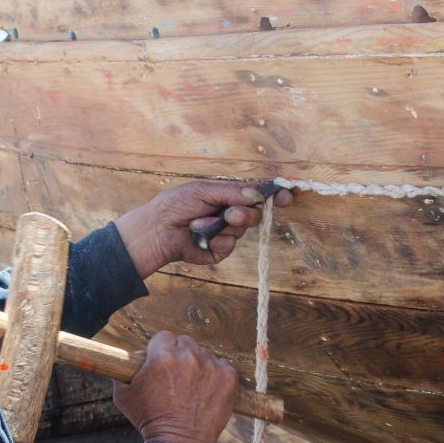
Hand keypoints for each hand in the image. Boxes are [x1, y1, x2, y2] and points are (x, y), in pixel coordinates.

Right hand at [113, 331, 237, 442]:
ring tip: (193, 386)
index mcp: (162, 357)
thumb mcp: (123, 395)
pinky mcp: (228, 378)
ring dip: (199, 364)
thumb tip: (129, 359)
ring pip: (204, 353)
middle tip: (177, 375)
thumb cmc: (149, 420)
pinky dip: (218, 374)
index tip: (161, 360)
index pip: (163, 337)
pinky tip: (208, 388)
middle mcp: (188, 357)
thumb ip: (123, 371)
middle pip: (185, 342)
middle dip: (180, 355)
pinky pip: (224, 365)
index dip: (161, 348)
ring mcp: (211, 367)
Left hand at [114, 181, 294, 277]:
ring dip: (223, 227)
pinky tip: (200, 238)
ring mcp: (225, 233)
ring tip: (200, 223)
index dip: (273, 196)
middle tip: (229, 214)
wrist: (157, 230)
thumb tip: (256, 195)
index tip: (286, 196)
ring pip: (242, 231)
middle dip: (245, 214)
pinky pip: (229, 247)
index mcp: (227, 196)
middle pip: (254, 214)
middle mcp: (229, 214)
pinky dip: (217, 242)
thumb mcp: (204, 191)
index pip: (256, 195)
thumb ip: (232, 192)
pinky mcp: (218, 251)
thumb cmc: (176, 205)